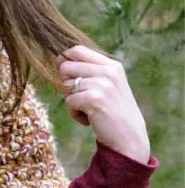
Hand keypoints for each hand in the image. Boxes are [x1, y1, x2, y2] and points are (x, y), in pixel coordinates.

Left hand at [57, 45, 151, 164]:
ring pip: (66, 86)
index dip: (65, 61)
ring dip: (72, 102)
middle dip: (67, 84)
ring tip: (88, 111)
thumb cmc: (113, 113)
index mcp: (111, 65)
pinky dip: (74, 114)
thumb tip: (60, 60)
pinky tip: (89, 120)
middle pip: (66, 66)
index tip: (69, 77)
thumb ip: (90, 72)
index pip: (77, 50)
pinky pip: (69, 102)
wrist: (128, 138)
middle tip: (81, 98)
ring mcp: (102, 84)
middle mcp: (108, 71)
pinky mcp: (95, 99)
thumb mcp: (108, 86)